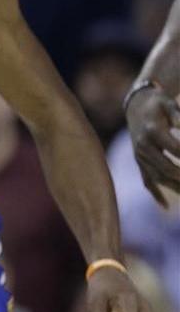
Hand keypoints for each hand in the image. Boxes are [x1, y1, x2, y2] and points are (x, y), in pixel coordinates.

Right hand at [125, 85, 179, 206]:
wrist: (136, 107)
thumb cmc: (157, 104)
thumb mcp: (168, 103)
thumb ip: (178, 115)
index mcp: (151, 131)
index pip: (176, 149)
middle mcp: (143, 146)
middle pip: (167, 168)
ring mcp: (140, 156)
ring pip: (158, 177)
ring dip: (176, 188)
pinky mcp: (139, 162)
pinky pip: (147, 180)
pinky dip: (156, 194)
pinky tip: (166, 207)